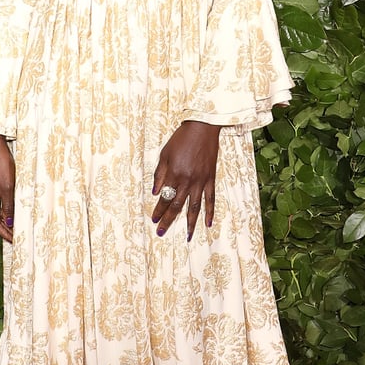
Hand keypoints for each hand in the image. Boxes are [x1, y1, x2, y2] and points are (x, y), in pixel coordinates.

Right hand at [0, 125, 14, 243]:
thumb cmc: (1, 164)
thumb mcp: (8, 188)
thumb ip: (9, 206)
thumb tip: (9, 222)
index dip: (4, 233)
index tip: (14, 241)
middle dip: (5, 228)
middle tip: (18, 236)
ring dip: (5, 219)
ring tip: (18, 227)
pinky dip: (5, 209)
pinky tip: (14, 211)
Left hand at [151, 121, 219, 239]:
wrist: (202, 128)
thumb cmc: (181, 139)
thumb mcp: (164, 154)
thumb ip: (159, 174)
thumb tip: (155, 192)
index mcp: (173, 174)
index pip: (164, 197)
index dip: (158, 210)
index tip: (153, 220)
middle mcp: (187, 180)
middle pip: (176, 205)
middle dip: (168, 220)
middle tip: (162, 232)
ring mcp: (200, 181)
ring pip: (194, 207)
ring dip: (190, 223)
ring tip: (187, 236)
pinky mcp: (210, 179)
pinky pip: (210, 199)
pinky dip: (210, 212)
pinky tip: (208, 224)